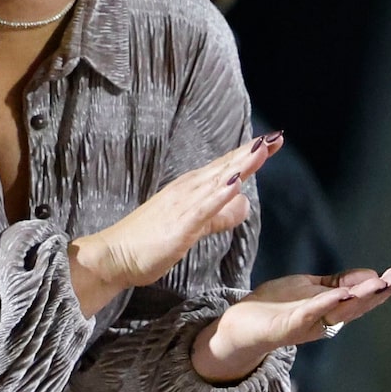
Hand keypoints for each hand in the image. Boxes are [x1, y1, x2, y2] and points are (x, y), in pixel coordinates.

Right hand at [69, 136, 280, 314]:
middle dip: (252, 152)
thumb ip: (218, 215)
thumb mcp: (192, 227)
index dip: (249, 155)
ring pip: (218, 181)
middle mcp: (187, 191)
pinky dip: (221, 194)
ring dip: (240, 164)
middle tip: (277, 136)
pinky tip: (236, 183)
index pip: (225, 168)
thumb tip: (243, 204)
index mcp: (189, 190)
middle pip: (226, 167)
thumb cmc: (147, 242)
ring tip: (262, 149)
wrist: (113, 255)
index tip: (272, 141)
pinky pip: (204, 207)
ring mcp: (183, 205)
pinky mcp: (180, 224)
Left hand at [191, 267, 390, 382]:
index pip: (361, 298)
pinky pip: (311, 315)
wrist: (240, 324)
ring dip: (360, 299)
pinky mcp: (288, 326)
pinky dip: (327, 305)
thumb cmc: (276, 305)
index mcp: (331, 311)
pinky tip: (342, 294)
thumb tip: (370, 275)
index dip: (381, 288)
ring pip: (338, 312)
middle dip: (378, 293)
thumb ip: (337, 283)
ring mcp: (307, 325)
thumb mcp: (310, 289)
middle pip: (356, 307)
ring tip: (379, 285)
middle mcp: (324, 322)